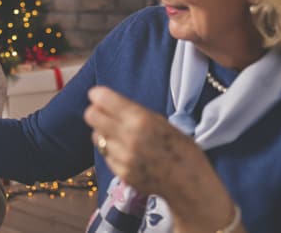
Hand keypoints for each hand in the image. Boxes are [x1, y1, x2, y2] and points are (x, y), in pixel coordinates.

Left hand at [84, 86, 236, 230]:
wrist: (189, 185)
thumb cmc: (181, 148)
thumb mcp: (162, 122)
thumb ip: (135, 112)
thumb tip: (109, 102)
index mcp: (141, 120)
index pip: (102, 100)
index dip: (98, 96)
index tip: (99, 96)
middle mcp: (127, 137)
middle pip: (91, 116)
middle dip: (96, 112)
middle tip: (105, 114)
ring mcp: (122, 157)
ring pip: (96, 136)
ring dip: (103, 133)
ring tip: (119, 135)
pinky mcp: (119, 172)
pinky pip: (105, 154)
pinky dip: (111, 150)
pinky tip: (126, 152)